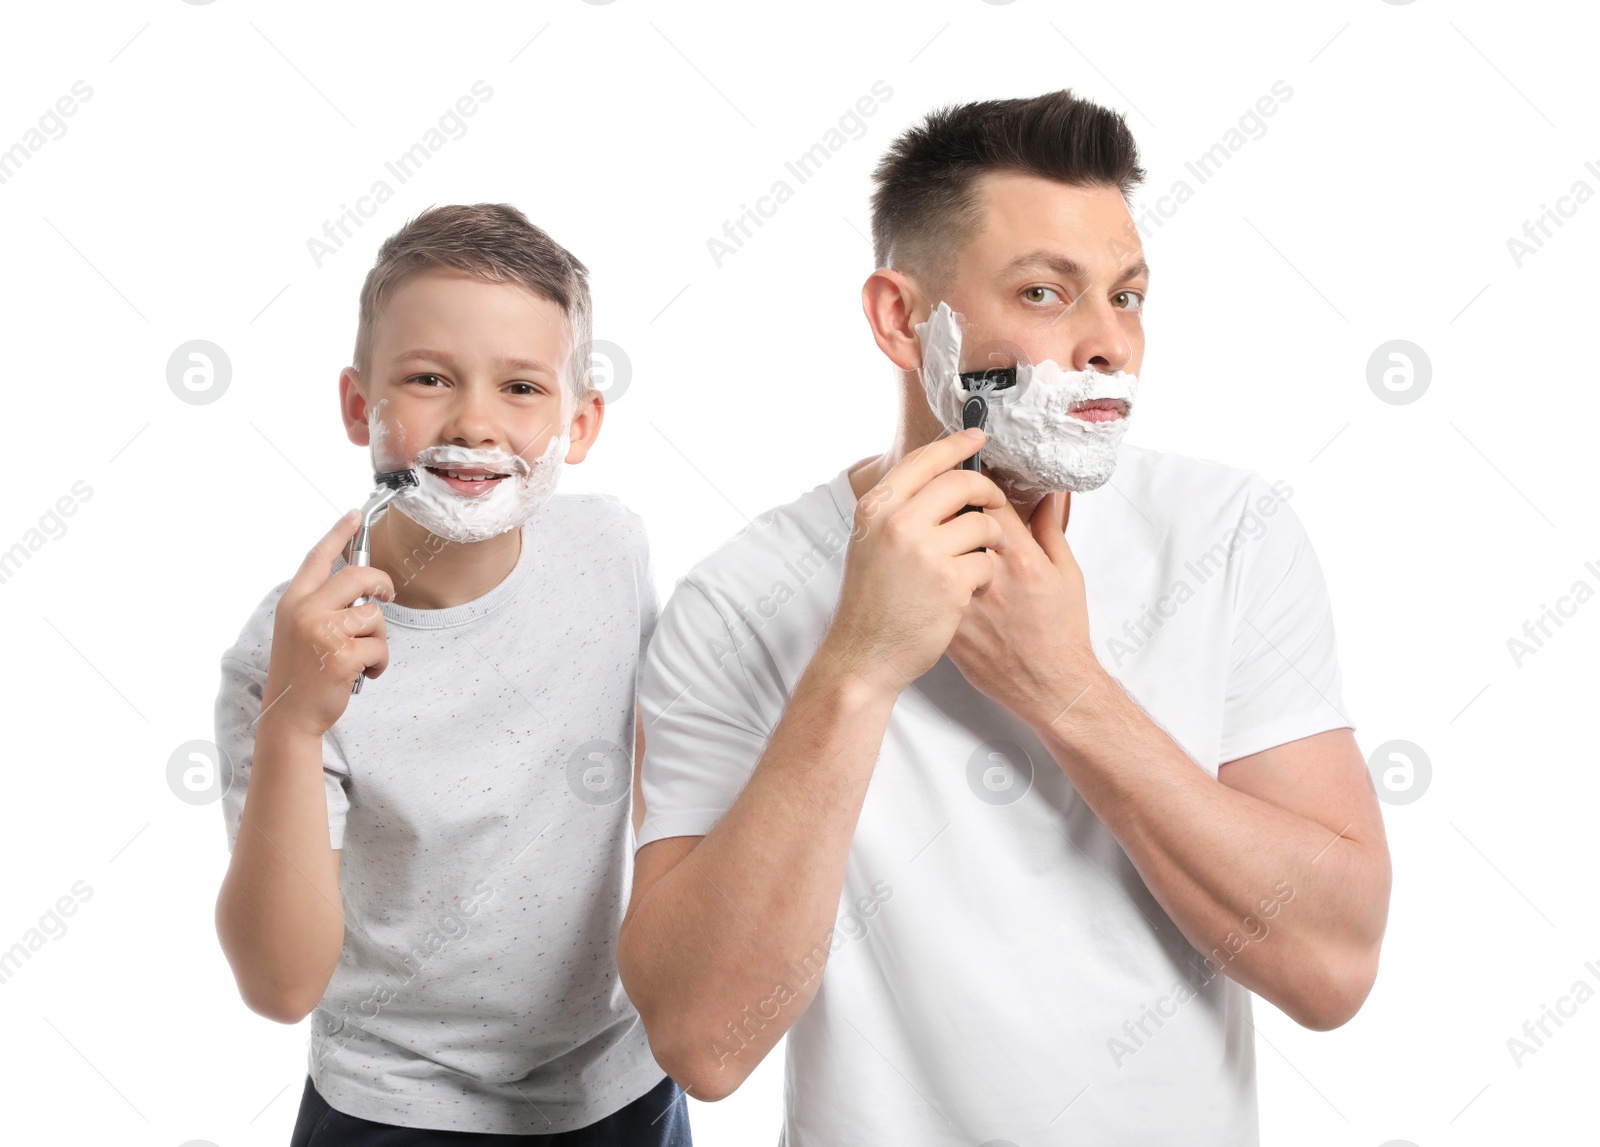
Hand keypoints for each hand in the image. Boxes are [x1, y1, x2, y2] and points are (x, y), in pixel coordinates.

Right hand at [260, 510, 394, 738]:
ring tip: (361, 658)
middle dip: (381, 583)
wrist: (290, 715)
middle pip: (358, 576)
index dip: (338, 533)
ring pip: (374, 616)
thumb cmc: (300, 673)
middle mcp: (306, 611)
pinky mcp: (343, 654)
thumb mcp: (299, 630)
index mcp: (293, 602)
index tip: (355, 514)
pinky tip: (362, 674)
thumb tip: (363, 588)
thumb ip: (322, 605)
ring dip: (378, 639)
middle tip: (387, 595)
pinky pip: (380, 647)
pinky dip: (379, 663)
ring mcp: (324, 632)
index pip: (318, 557)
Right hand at [817, 430, 1006, 700]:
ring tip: (975, 561)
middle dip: (988, 492)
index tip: (977, 438)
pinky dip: (983, 576)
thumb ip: (898, 511)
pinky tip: (966, 591)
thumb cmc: (871, 604)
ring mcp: (924, 551)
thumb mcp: (870, 543)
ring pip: (982, 524)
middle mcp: (897, 522)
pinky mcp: (949, 581)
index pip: (924, 460)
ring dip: (989, 542)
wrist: (863, 656)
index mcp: (876, 508)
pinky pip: (986, 561)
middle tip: (995, 505)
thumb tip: (937, 479)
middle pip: (962, 483)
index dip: (956, 445)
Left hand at [944, 491, 1102, 730]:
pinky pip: (928, 589)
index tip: (973, 488)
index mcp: (1020, 558)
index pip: (985, 503)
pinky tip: (929, 573)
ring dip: (932, 542)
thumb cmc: (1063, 632)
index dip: (976, 490)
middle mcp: (989, 577)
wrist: (1049, 686)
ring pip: (934, 555)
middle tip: (946, 508)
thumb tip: (1044, 495)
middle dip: (948, 511)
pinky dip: (927, 576)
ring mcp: (965, 603)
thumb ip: (1051, 530)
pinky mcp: (949, 626)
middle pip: (953, 524)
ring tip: (933, 538)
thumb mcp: (1068, 574)